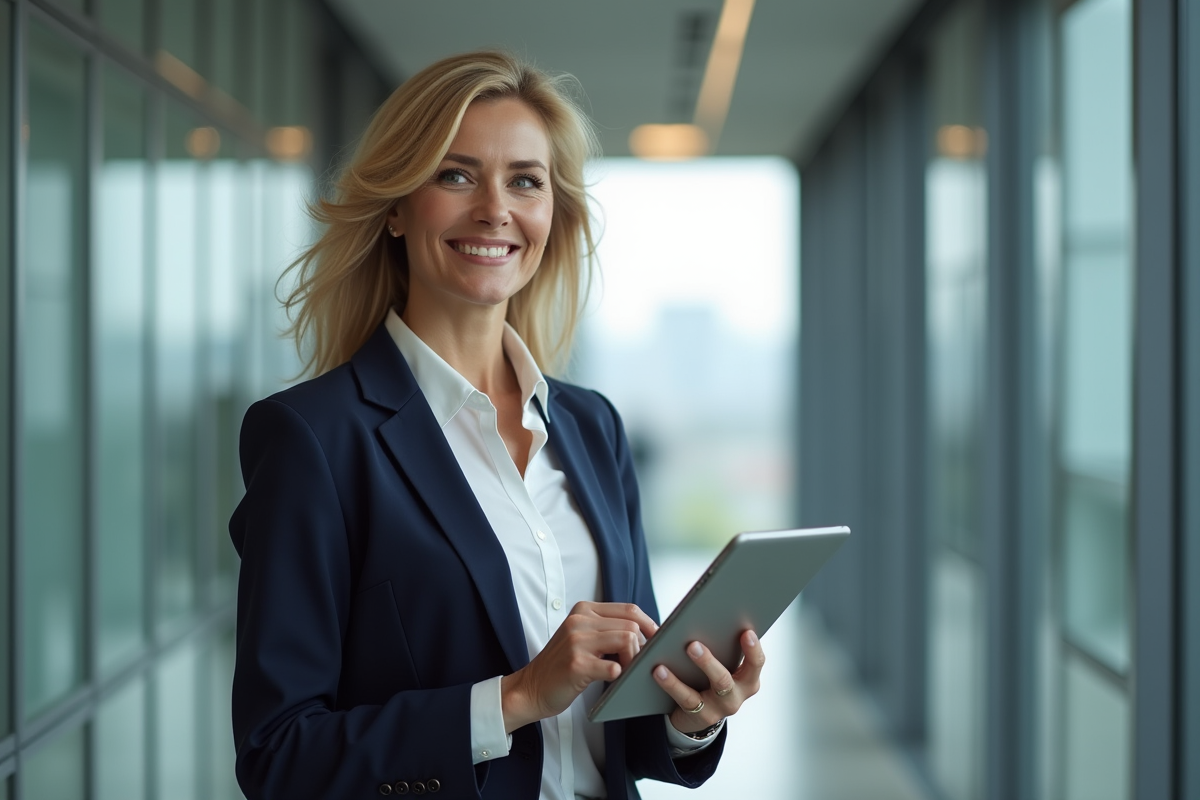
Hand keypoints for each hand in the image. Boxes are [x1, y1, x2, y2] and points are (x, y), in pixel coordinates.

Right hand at [501, 602, 658, 732]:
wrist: (531, 688)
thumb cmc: (562, 666)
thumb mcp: (582, 637)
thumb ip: (608, 629)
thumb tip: (648, 633)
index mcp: (584, 610)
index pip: (629, 609)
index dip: (650, 625)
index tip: (657, 640)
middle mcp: (580, 621)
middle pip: (632, 626)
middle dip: (641, 647)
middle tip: (634, 663)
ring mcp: (577, 642)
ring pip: (627, 641)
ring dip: (633, 660)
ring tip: (624, 671)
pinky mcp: (577, 665)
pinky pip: (614, 667)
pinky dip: (619, 675)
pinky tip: (612, 680)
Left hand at [655, 629, 764, 733]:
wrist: (698, 714)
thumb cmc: (708, 676)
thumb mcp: (719, 661)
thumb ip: (719, 641)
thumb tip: (709, 606)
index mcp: (747, 678)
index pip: (756, 663)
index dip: (753, 649)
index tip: (746, 631)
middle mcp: (737, 695)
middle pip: (726, 678)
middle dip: (710, 661)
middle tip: (693, 644)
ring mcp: (719, 708)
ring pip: (707, 689)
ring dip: (694, 670)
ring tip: (679, 652)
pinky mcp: (700, 716)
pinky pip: (686, 698)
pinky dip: (672, 683)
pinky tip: (658, 669)